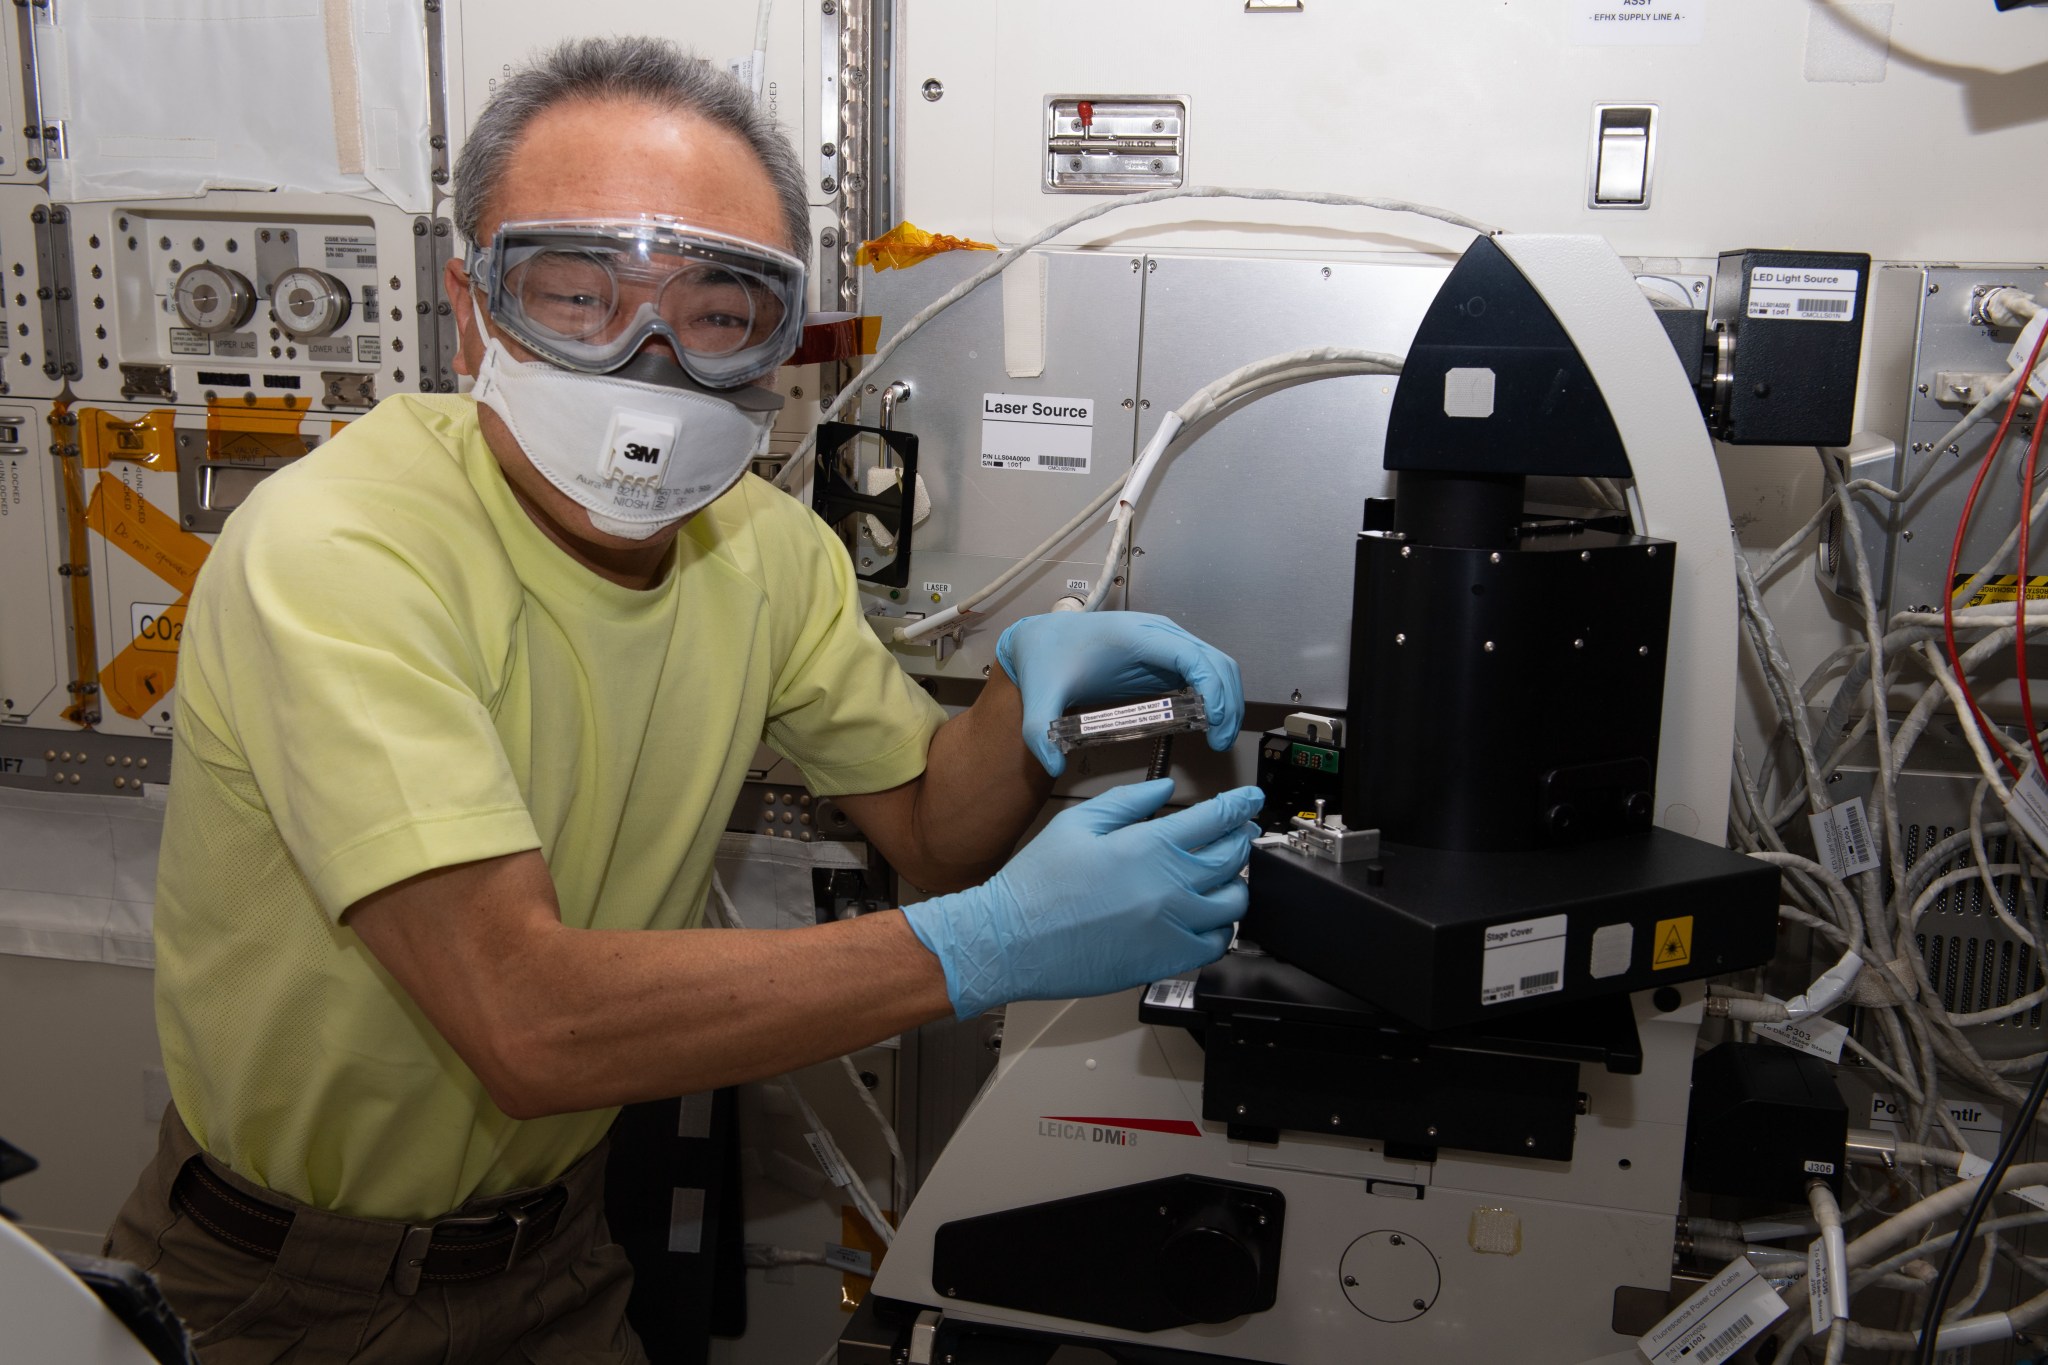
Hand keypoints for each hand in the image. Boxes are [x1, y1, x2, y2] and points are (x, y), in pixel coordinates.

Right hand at [900, 780, 1262, 1018]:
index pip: (1216, 819)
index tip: (1249, 800)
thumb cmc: (1036, 886)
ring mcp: (1172, 928)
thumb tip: (1165, 789)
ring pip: (1233, 903)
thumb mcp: (1077, 824)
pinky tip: (1206, 917)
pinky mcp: (1165, 961)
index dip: (1240, 805)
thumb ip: (1128, 801)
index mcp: (1149, 847)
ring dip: (1234, 883)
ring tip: (1221, 875)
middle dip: (1240, 838)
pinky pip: (1215, 944)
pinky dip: (1219, 928)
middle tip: (1238, 831)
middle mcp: (1170, 887)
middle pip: (1232, 857)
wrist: (1010, 941)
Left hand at [995, 611, 1244, 775]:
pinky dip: (1215, 695)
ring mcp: (1166, 642)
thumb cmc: (1048, 660)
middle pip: (1215, 660)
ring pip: (1216, 664)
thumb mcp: (1041, 696)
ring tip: (1219, 737)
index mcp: (1135, 636)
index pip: (1191, 656)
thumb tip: (1054, 765)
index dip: (1212, 688)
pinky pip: (1204, 670)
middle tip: (1220, 741)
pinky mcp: (1165, 655)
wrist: (1043, 640)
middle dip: (1227, 702)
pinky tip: (1209, 723)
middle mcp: (1158, 633)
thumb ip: (1040, 732)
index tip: (1215, 723)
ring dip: (1227, 699)